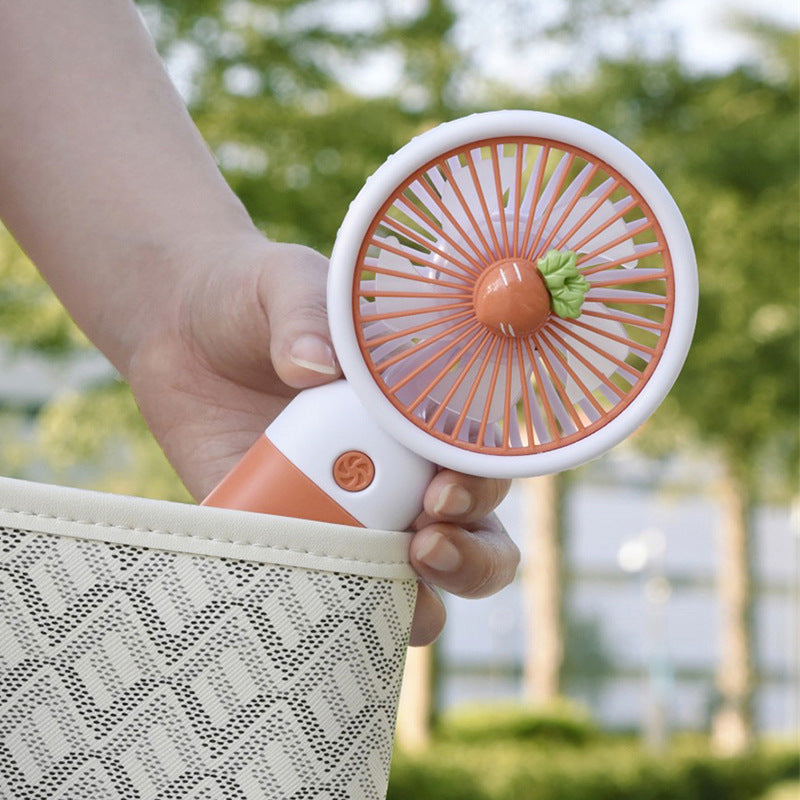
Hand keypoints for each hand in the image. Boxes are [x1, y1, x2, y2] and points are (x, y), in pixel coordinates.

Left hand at [125, 231, 518, 645]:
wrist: (180, 328)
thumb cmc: (253, 298)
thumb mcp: (284, 285)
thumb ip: (306, 315)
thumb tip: (312, 367)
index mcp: (416, 408)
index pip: (480, 459)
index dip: (479, 486)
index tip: (441, 492)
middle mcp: (398, 466)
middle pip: (474, 532)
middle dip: (471, 556)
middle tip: (426, 542)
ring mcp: (348, 508)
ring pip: (412, 577)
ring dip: (422, 598)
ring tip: (399, 591)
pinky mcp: (286, 533)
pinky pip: (319, 586)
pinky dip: (331, 608)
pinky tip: (316, 606)